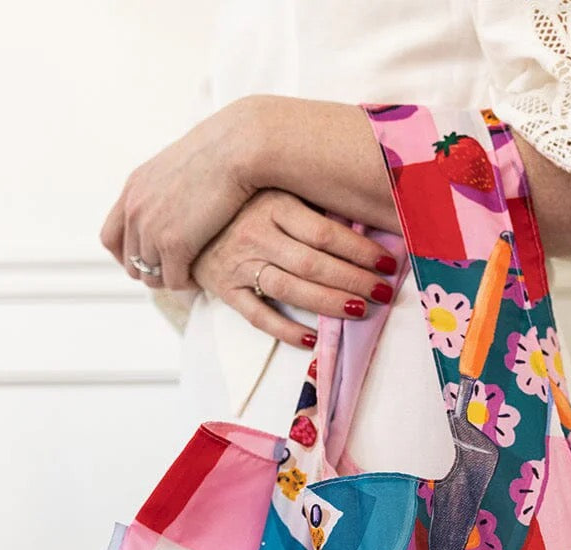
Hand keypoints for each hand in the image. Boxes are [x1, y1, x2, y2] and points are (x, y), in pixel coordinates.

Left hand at [100, 102, 255, 289]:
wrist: (237, 148)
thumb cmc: (219, 153)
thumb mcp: (176, 167)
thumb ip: (164, 190)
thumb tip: (172, 206)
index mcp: (133, 189)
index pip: (110, 238)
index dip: (128, 256)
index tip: (150, 260)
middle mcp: (135, 209)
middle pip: (130, 264)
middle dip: (152, 272)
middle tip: (177, 271)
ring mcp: (151, 228)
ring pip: (151, 277)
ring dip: (170, 280)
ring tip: (191, 274)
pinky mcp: (173, 244)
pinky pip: (174, 281)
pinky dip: (187, 283)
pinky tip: (202, 275)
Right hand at [191, 189, 398, 347]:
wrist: (183, 214)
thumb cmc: (243, 202)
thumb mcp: (275, 188)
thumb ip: (310, 203)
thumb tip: (366, 215)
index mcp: (274, 204)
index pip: (325, 233)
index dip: (360, 250)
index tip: (388, 263)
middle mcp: (257, 234)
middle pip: (314, 264)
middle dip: (353, 280)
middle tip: (383, 292)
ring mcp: (240, 264)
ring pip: (291, 290)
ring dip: (329, 303)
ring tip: (360, 311)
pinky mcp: (226, 289)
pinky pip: (258, 316)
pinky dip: (286, 331)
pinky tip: (312, 339)